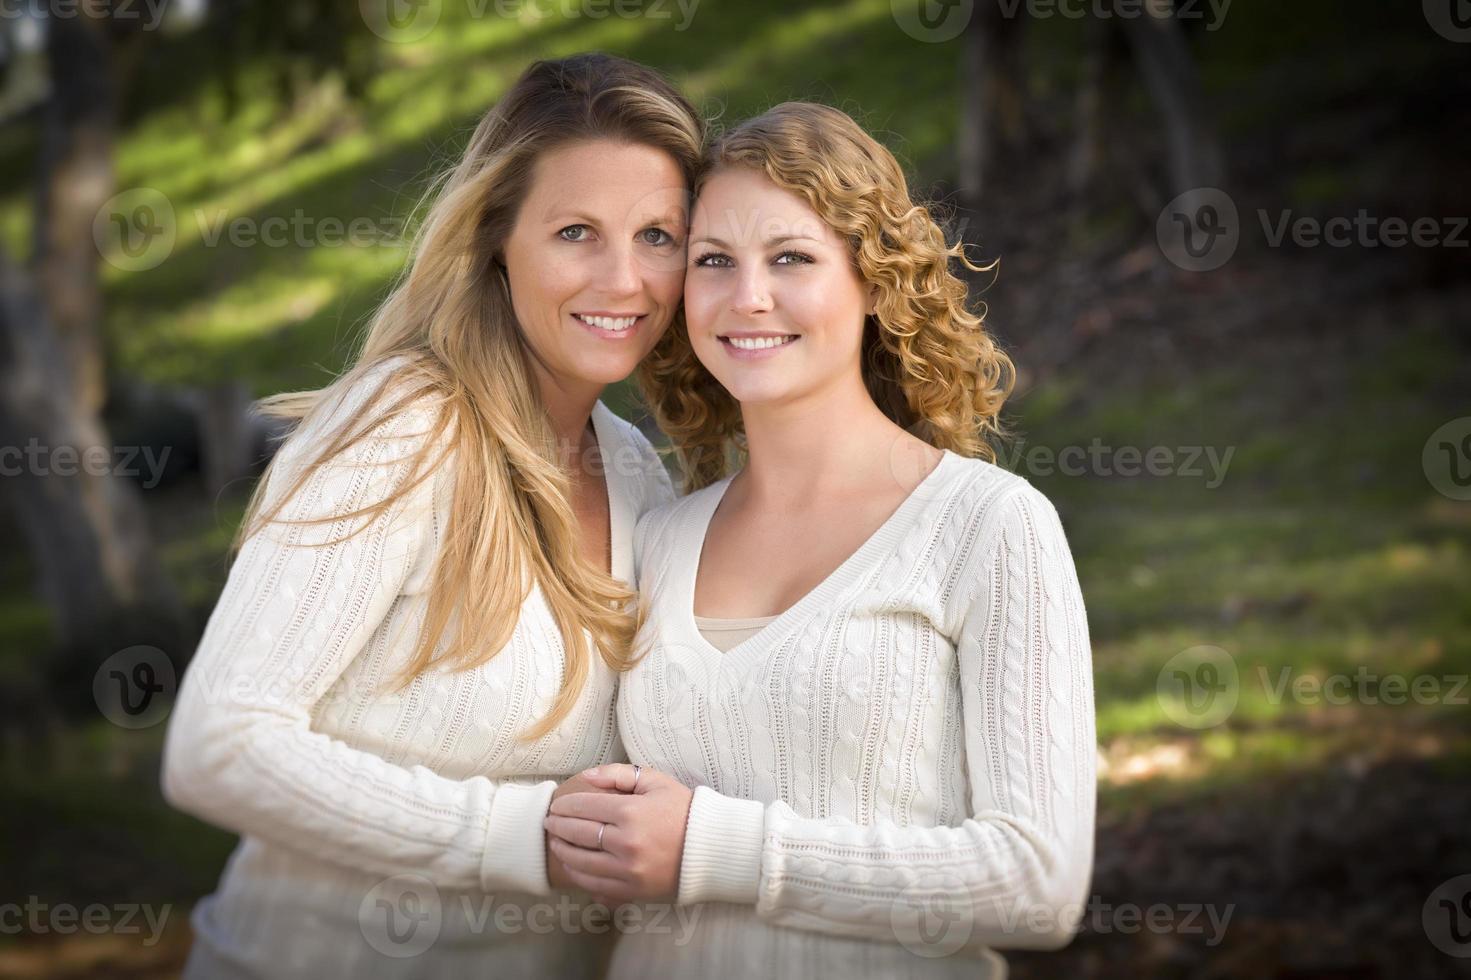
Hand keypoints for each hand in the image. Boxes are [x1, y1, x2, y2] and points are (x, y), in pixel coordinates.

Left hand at [543, 764, 692, 904]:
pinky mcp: (631, 891)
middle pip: (577, 834)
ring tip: (556, 843)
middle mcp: (626, 843)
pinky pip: (594, 885)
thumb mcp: (655, 782)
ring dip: (563, 851)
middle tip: (550, 822)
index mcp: (631, 812)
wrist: (710, 848)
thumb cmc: (682, 810)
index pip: (583, 807)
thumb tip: (586, 776)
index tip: (557, 805)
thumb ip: (618, 774)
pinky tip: (573, 865)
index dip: (565, 805)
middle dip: (558, 826)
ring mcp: (627, 870)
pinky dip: (578, 875)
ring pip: (580, 862)